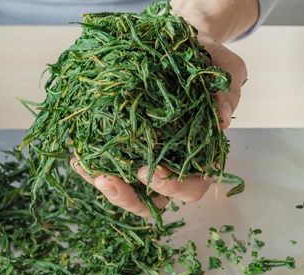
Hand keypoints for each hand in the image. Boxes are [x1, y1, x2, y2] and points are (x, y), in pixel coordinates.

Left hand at [73, 31, 246, 216]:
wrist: (180, 45)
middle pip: (152, 200)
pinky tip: (76, 155)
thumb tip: (222, 118)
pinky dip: (91, 165)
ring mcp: (146, 158)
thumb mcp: (225, 68)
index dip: (172, 187)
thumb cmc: (206, 62)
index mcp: (201, 156)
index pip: (191, 187)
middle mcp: (172, 164)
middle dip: (128, 198)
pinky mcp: (124, 147)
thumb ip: (227, 92)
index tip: (149, 171)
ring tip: (83, 167)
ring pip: (126, 190)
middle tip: (107, 181)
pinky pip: (107, 166)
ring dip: (104, 186)